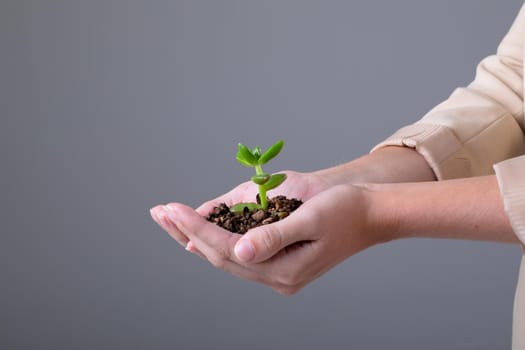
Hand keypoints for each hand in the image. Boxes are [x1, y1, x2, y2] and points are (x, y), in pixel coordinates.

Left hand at [151, 177, 385, 294]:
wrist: (372, 215)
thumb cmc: (346, 210)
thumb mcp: (311, 218)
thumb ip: (274, 237)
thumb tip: (239, 250)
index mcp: (283, 269)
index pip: (226, 248)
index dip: (196, 227)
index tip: (170, 209)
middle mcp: (276, 276)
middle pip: (220, 255)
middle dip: (187, 232)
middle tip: (158, 213)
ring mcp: (278, 273)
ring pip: (226, 257)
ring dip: (197, 237)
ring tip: (171, 220)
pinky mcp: (280, 263)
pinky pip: (239, 255)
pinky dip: (216, 240)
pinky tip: (199, 234)